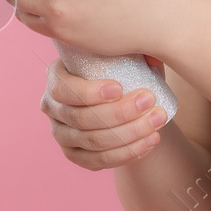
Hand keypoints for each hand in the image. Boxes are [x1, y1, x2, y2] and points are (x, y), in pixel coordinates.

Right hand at [41, 56, 168, 170]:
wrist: (122, 99)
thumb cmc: (120, 69)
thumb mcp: (125, 55)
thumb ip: (136, 50)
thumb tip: (152, 55)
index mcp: (56, 78)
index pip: (64, 89)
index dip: (90, 92)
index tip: (120, 88)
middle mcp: (53, 108)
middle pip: (81, 118)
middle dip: (119, 113)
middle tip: (149, 101)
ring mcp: (62, 135)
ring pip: (93, 142)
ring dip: (129, 133)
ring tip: (157, 121)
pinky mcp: (76, 156)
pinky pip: (100, 161)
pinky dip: (128, 152)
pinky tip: (151, 140)